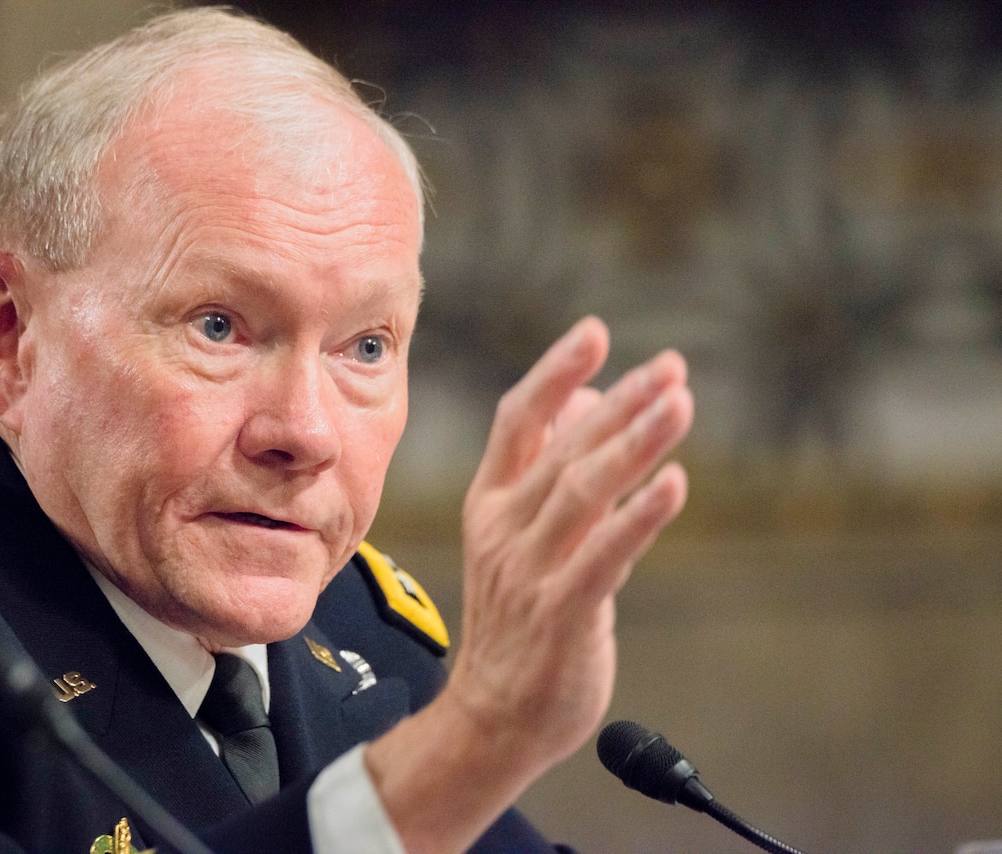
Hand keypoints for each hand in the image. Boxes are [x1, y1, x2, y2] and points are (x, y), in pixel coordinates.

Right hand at [451, 315, 690, 767]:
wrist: (492, 716)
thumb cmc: (519, 623)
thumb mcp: (521, 541)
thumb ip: (554, 475)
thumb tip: (592, 402)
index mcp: (490, 504)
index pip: (516, 421)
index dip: (554, 373)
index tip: (595, 332)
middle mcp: (504, 528)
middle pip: (563, 447)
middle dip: (620, 402)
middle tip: (670, 366)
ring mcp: (528, 570)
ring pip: (583, 490)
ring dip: (635, 442)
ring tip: (680, 403)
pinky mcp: (560, 612)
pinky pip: (604, 554)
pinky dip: (641, 516)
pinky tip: (675, 483)